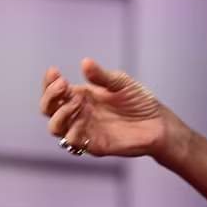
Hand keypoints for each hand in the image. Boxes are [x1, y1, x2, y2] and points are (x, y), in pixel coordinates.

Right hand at [39, 59, 175, 158]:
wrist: (158, 123)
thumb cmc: (139, 101)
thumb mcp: (121, 83)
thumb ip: (102, 76)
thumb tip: (85, 62)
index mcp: (81, 96)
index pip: (55, 91)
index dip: (48, 82)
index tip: (54, 71)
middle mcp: (78, 113)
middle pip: (49, 109)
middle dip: (50, 96)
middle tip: (63, 85)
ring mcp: (84, 129)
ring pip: (55, 127)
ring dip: (60, 113)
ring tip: (76, 102)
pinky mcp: (92, 145)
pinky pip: (72, 142)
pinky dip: (72, 131)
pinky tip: (82, 119)